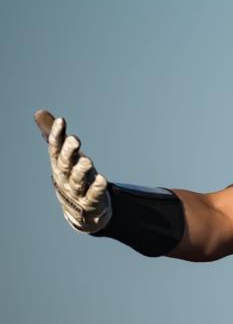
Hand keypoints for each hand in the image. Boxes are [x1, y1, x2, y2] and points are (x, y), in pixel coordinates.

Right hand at [35, 110, 112, 233]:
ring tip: (87, 162)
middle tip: (75, 141)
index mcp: (59, 165)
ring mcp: (78, 191)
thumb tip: (39, 112)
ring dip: (81, 171)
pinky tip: (101, 180)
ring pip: (77, 180)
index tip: (62, 120)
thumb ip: (55, 135)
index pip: (55, 148)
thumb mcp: (65, 156)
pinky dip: (96, 188)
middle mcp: (66, 177)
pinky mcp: (91, 202)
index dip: (57, 135)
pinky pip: (93, 195)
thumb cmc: (73, 176)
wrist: (80, 211)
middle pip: (65, 164)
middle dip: (68, 152)